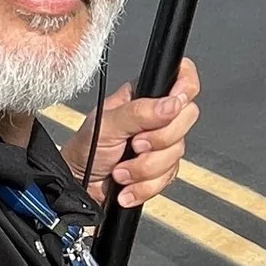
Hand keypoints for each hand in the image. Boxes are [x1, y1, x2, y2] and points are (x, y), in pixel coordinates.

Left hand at [63, 59, 200, 207]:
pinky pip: (169, 177)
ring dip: (144, 169)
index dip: (184, 90)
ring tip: (120, 170)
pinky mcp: (162, 169)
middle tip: (134, 144)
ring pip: (177, 152)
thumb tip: (173, 104)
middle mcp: (158, 117)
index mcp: (145, 97)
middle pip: (186, 118)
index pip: (183, 78)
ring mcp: (162, 144)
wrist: (78, 186)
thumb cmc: (85, 149)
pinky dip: (144, 186)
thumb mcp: (107, 125)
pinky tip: (127, 186)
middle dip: (158, 140)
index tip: (171, 107)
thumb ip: (139, 112)